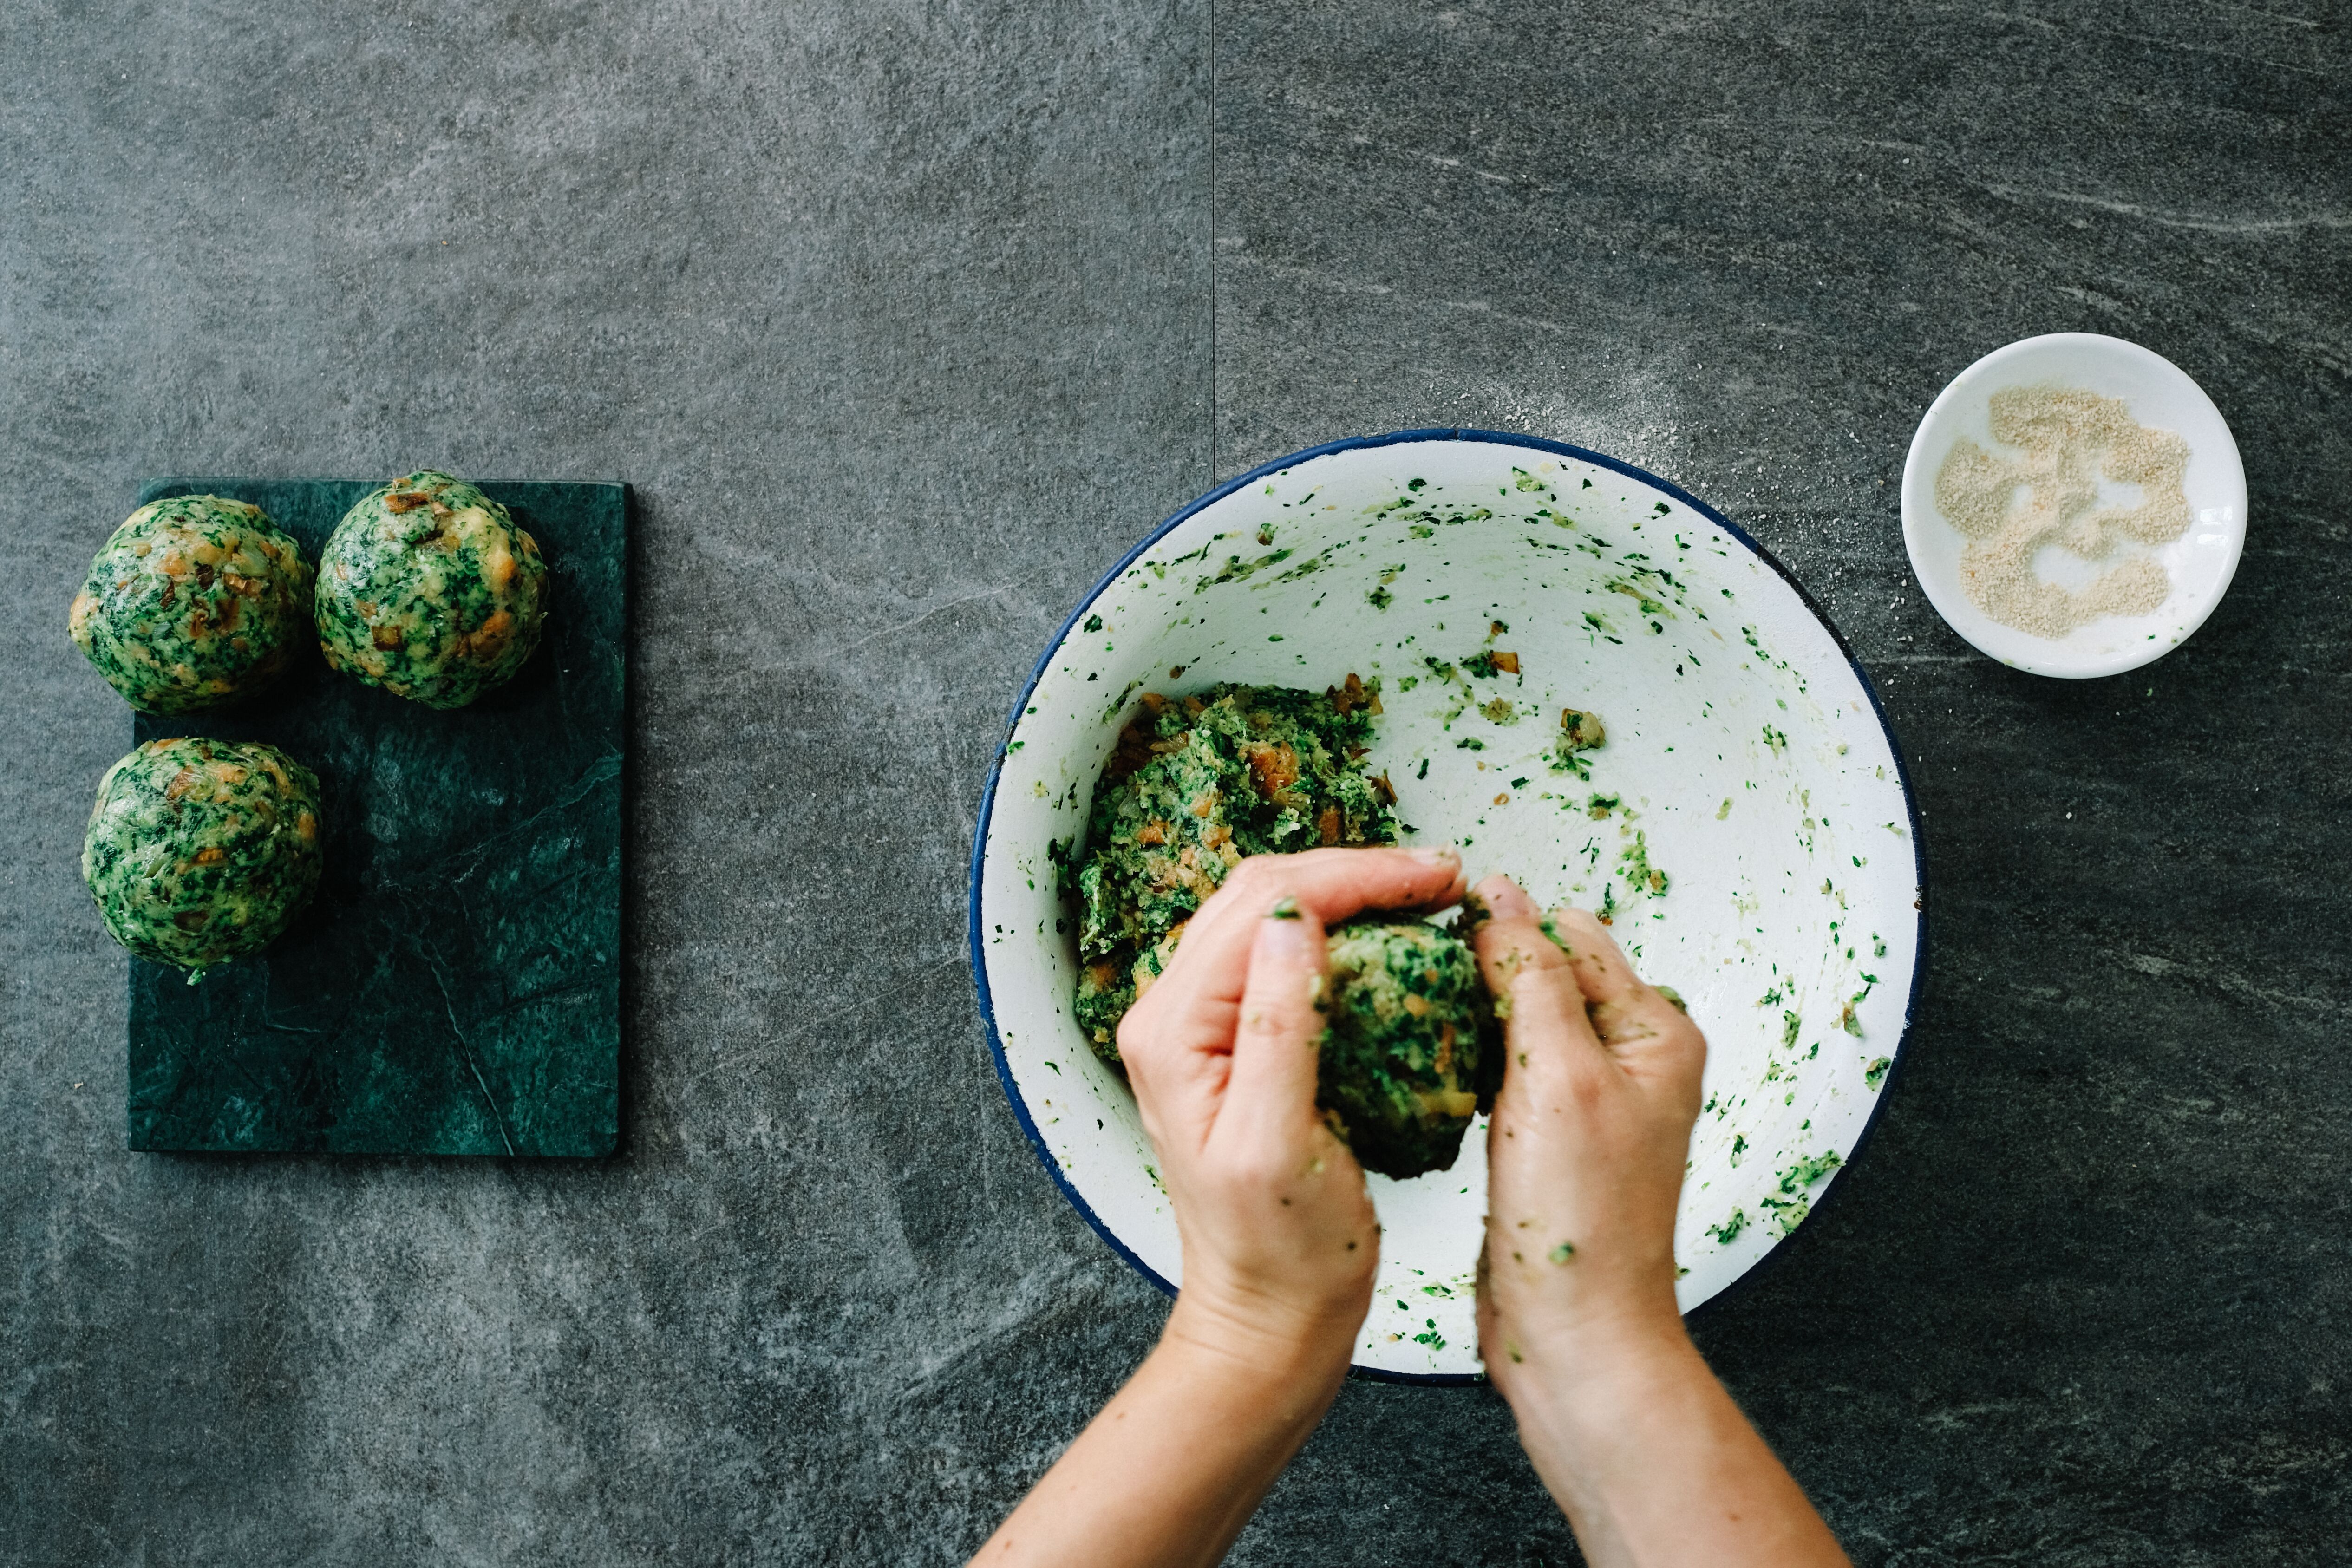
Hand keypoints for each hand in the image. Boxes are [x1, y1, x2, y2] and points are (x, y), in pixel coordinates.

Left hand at [1117, 846, 1467, 1370]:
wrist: (1269, 1316)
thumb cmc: (1279, 1251)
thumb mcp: (1278, 1143)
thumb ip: (1280, 1029)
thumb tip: (1296, 924)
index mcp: (1171, 1028)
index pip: (1265, 905)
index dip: (1356, 878)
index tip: (1437, 879)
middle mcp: (1173, 1013)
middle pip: (1266, 894)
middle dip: (1358, 873)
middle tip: (1444, 878)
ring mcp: (1203, 1025)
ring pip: (1276, 916)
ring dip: (1352, 894)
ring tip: (1428, 897)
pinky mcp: (1239, 1042)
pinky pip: (1287, 957)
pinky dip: (1345, 934)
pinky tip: (1395, 940)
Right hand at [1469, 875, 1705, 1378]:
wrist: (1573, 1334)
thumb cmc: (1582, 1224)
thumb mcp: (1557, 1075)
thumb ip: (1529, 977)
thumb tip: (1498, 897)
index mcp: (1656, 1030)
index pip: (1567, 935)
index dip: (1499, 929)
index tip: (1433, 937)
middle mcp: (1632, 1057)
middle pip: (1543, 969)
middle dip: (1483, 969)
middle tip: (1422, 984)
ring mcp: (1591, 1096)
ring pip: (1517, 1016)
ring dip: (1470, 1015)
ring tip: (1425, 1028)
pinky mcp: (1550, 1132)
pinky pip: (1504, 1066)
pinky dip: (1468, 1060)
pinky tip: (1440, 1075)